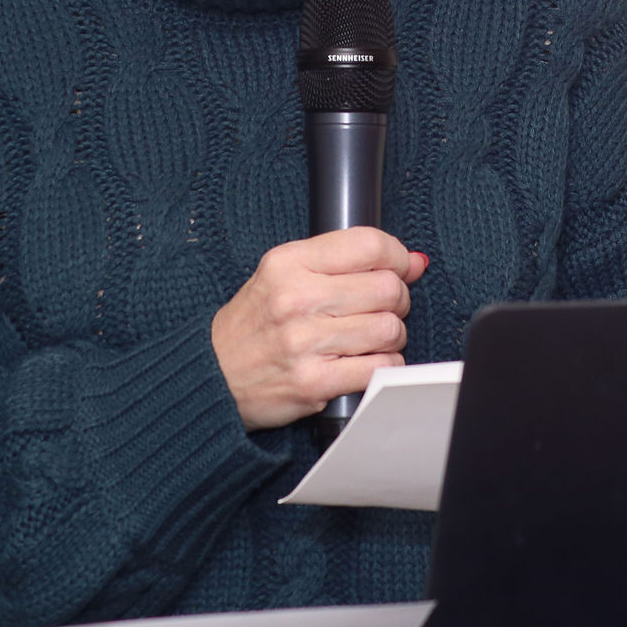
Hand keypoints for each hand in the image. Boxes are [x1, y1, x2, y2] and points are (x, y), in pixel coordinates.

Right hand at [211, 226, 428, 430]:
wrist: (213, 374)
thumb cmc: (253, 324)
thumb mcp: (282, 274)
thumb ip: (343, 262)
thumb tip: (413, 261)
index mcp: (288, 263)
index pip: (368, 244)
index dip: (397, 256)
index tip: (400, 268)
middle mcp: (296, 298)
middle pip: (387, 288)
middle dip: (397, 299)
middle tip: (383, 307)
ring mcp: (305, 342)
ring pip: (389, 329)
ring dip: (392, 336)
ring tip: (371, 337)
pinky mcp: (314, 382)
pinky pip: (379, 366)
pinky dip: (384, 364)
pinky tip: (366, 361)